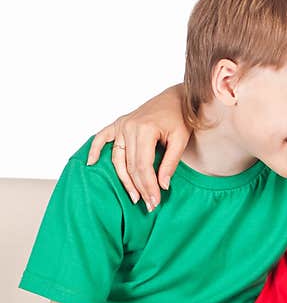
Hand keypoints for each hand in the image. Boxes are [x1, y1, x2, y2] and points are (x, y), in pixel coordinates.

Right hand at [86, 85, 190, 210]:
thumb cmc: (180, 118)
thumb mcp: (180, 140)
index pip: (143, 167)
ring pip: (118, 159)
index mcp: (144, 130)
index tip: (155, 201)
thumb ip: (170, 163)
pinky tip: (91, 163)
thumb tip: (162, 186)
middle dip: (140, 187)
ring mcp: (121, 125)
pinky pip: (102, 137)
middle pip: (130, 166)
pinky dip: (95, 149)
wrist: (176, 98)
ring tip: (134, 197)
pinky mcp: (119, 124)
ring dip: (124, 179)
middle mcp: (129, 127)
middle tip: (148, 205)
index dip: (149, 186)